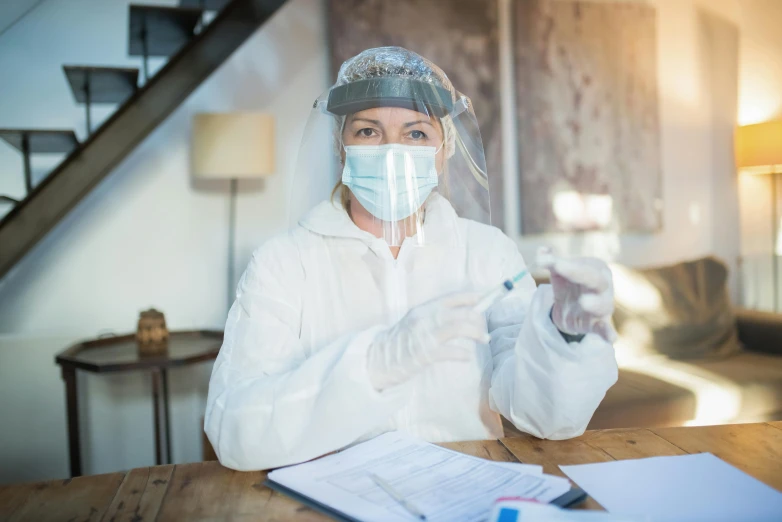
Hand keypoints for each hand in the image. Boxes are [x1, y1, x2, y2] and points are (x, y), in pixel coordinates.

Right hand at [367, 292, 489, 389]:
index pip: (450, 298)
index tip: (482, 299)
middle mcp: (424, 319)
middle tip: (484, 330)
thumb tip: (461, 315)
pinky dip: (462, 354)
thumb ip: (433, 317)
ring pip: (458, 328)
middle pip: (459, 313)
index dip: (468, 297)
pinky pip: (450, 352)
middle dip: (477, 320)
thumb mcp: (414, 322)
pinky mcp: (424, 354)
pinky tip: (467, 356)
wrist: (379, 359)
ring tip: (483, 339)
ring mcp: (424, 336)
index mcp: (422, 309)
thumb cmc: (400, 342)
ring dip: (475, 333)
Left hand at [542, 255, 616, 342]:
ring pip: (603, 305)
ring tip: (583, 303)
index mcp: (596, 268)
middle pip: (596, 280)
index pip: (583, 266)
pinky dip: (608, 333)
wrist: (570, 309)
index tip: (551, 263)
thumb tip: (542, 252)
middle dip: (581, 276)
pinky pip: (605, 329)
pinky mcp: (599, 324)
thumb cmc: (568, 284)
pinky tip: (610, 338)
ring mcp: (603, 306)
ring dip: (595, 304)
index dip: (567, 265)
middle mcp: (603, 286)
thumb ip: (550, 260)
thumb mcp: (558, 271)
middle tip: (563, 270)